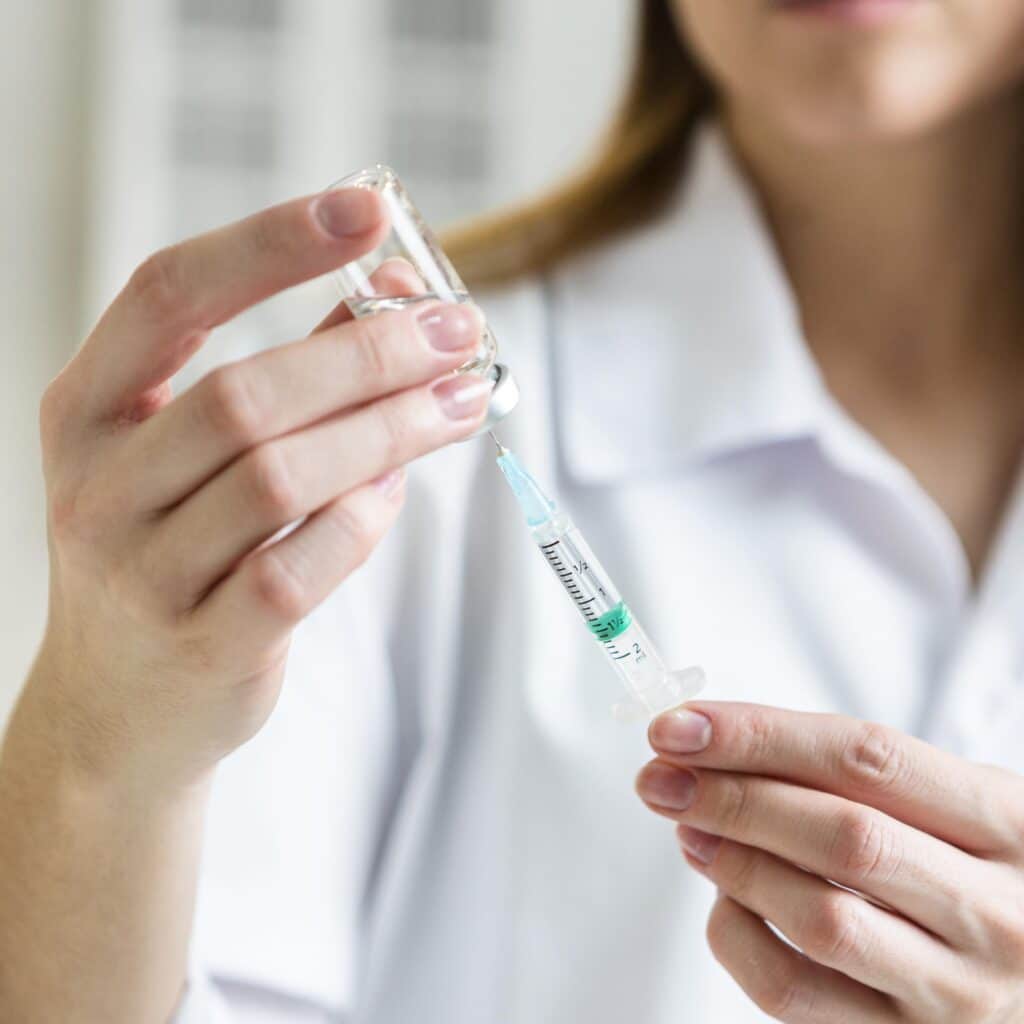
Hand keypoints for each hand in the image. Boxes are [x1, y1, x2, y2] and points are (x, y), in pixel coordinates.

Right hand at [29, 187, 489, 794]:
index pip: (170, 294)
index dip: (271, 244)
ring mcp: (146, 574)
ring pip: (282, 477)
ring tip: (461, 397)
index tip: (368, 209)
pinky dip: (367, 513)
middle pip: (245, 394)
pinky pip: (304, 564)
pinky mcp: (206, 646)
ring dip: (389, 429)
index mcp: (88, 413)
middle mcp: (101, 488)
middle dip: (368, 354)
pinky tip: (401, 482)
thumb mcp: (194, 457)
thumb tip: (390, 289)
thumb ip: (291, 370)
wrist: (119, 712)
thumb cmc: (171, 558)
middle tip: (455, 332)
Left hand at [635, 702, 1023, 1021]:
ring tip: (688, 827)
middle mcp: (997, 910)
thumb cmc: (962, 862)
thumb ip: (842, 772)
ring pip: (818, 918)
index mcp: (1008, 820)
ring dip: (731, 862)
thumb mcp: (943, 799)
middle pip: (843, 836)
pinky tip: (725, 898)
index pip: (868, 758)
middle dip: (733, 797)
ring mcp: (958, 991)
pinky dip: (737, 934)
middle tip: (661, 775)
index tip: (680, 725)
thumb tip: (702, 750)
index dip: (760, 735)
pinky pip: (793, 992)